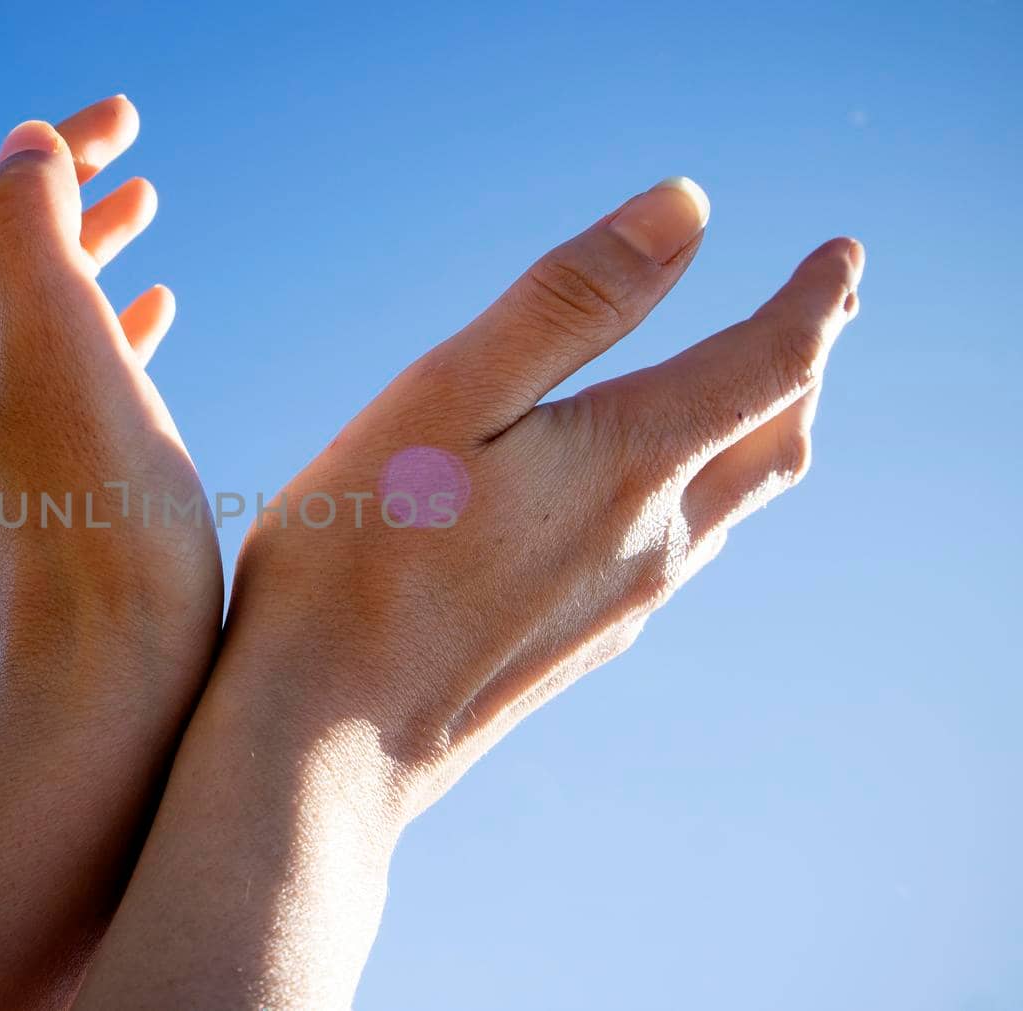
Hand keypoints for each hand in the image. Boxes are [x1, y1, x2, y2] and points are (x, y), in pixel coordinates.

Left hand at [0, 58, 219, 707]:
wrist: (104, 686)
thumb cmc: (95, 525)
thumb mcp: (63, 346)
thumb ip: (32, 227)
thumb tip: (17, 144)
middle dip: (43, 162)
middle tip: (118, 118)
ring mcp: (23, 424)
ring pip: (45, 294)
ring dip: (84, 230)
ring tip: (144, 193)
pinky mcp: (71, 471)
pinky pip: (87, 359)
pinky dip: (116, 310)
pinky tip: (163, 306)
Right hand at [75, 179, 863, 1007]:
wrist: (328, 742)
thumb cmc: (359, 557)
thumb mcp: (447, 395)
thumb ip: (570, 302)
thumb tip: (689, 208)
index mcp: (627, 463)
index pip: (768, 362)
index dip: (815, 300)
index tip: (844, 256)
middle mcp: (651, 538)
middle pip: (774, 443)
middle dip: (805, 366)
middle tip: (826, 311)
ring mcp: (621, 603)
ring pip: (733, 507)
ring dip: (763, 436)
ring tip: (762, 396)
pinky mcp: (581, 645)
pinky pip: (681, 557)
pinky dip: (704, 498)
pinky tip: (658, 502)